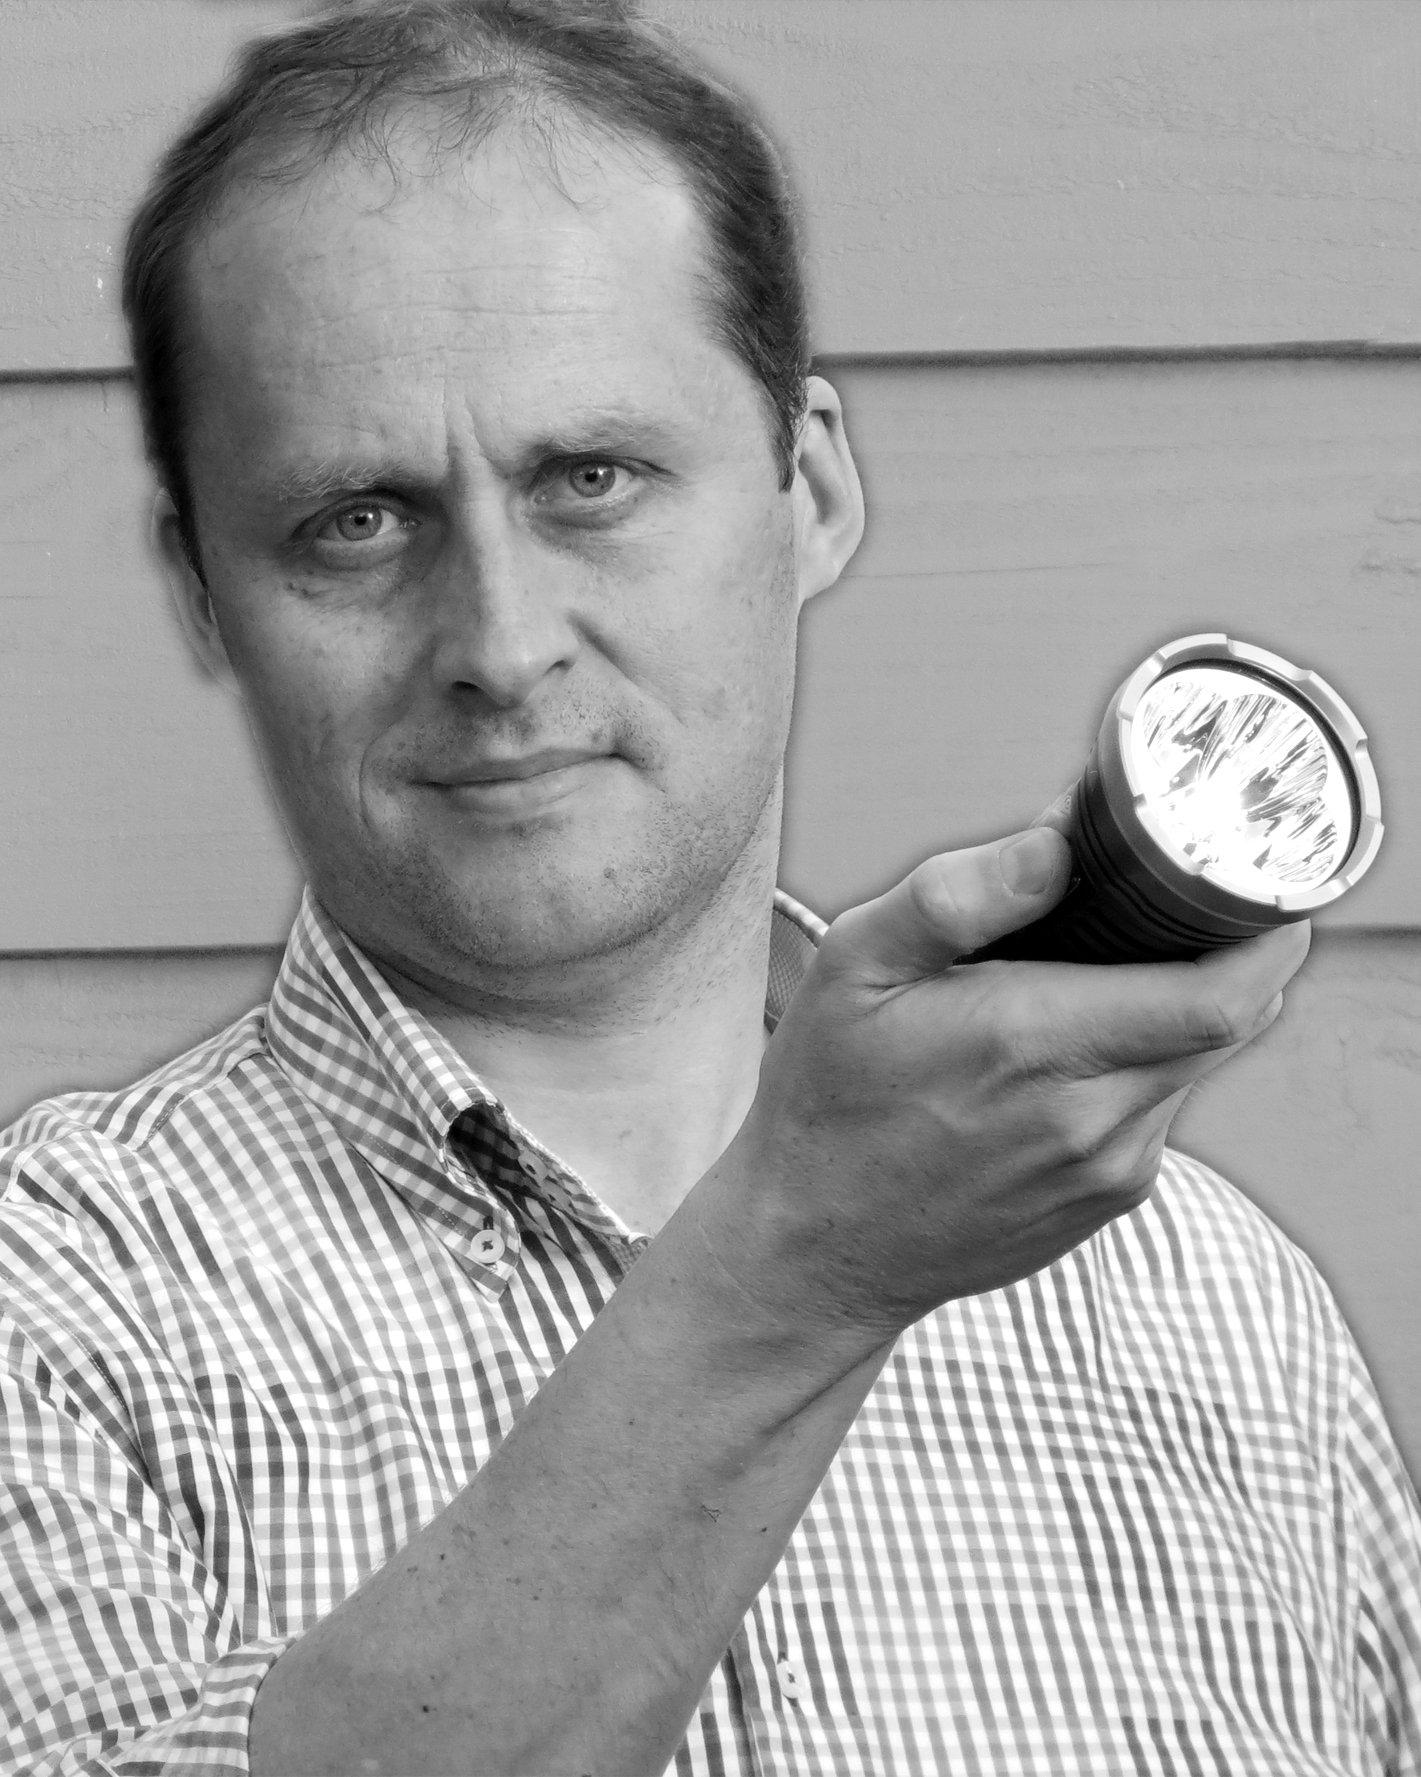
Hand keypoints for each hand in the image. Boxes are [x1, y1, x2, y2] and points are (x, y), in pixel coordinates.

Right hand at [708, 826, 1308, 1346]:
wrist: (815, 1245)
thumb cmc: (830, 1095)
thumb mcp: (854, 967)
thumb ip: (956, 896)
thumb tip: (1060, 842)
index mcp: (1034, 1044)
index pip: (1220, 996)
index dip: (1265, 934)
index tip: (1256, 881)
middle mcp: (1092, 1118)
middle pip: (1228, 1021)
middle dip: (1219, 950)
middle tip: (1174, 897)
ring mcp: (1109, 1170)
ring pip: (1192, 1062)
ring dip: (1167, 1007)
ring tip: (1087, 975)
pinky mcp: (1108, 1201)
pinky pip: (1156, 1108)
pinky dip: (1134, 1061)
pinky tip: (1058, 1053)